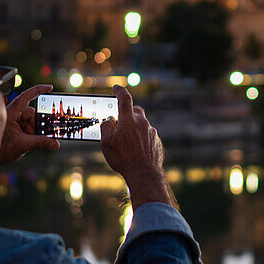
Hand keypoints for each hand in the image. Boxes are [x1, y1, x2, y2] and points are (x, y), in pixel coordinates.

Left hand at [0, 84, 59, 166]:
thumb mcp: (23, 145)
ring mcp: (15, 122)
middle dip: (38, 125)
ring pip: (32, 123)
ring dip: (34, 133)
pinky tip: (29, 143)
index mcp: (12, 112)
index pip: (27, 97)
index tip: (50, 87)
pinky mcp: (16, 129)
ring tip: (30, 143)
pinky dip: (32, 136)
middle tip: (45, 135)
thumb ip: (41, 143)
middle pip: (33, 114)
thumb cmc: (0, 149)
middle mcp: (14, 115)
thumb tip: (56, 144)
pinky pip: (28, 129)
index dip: (39, 90)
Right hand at [100, 86, 174, 208]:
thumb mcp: (106, 143)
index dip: (119, 91)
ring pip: (141, 124)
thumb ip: (106, 127)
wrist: (144, 174)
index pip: (124, 98)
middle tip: (119, 123)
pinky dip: (141, 139)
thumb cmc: (123, 158)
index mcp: (129, 120)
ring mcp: (151, 132)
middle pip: (135, 111)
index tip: (116, 88)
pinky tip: (135, 150)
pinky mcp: (157, 141)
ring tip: (126, 143)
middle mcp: (142, 123)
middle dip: (127, 113)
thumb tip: (110, 119)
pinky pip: (147, 135)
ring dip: (134, 129)